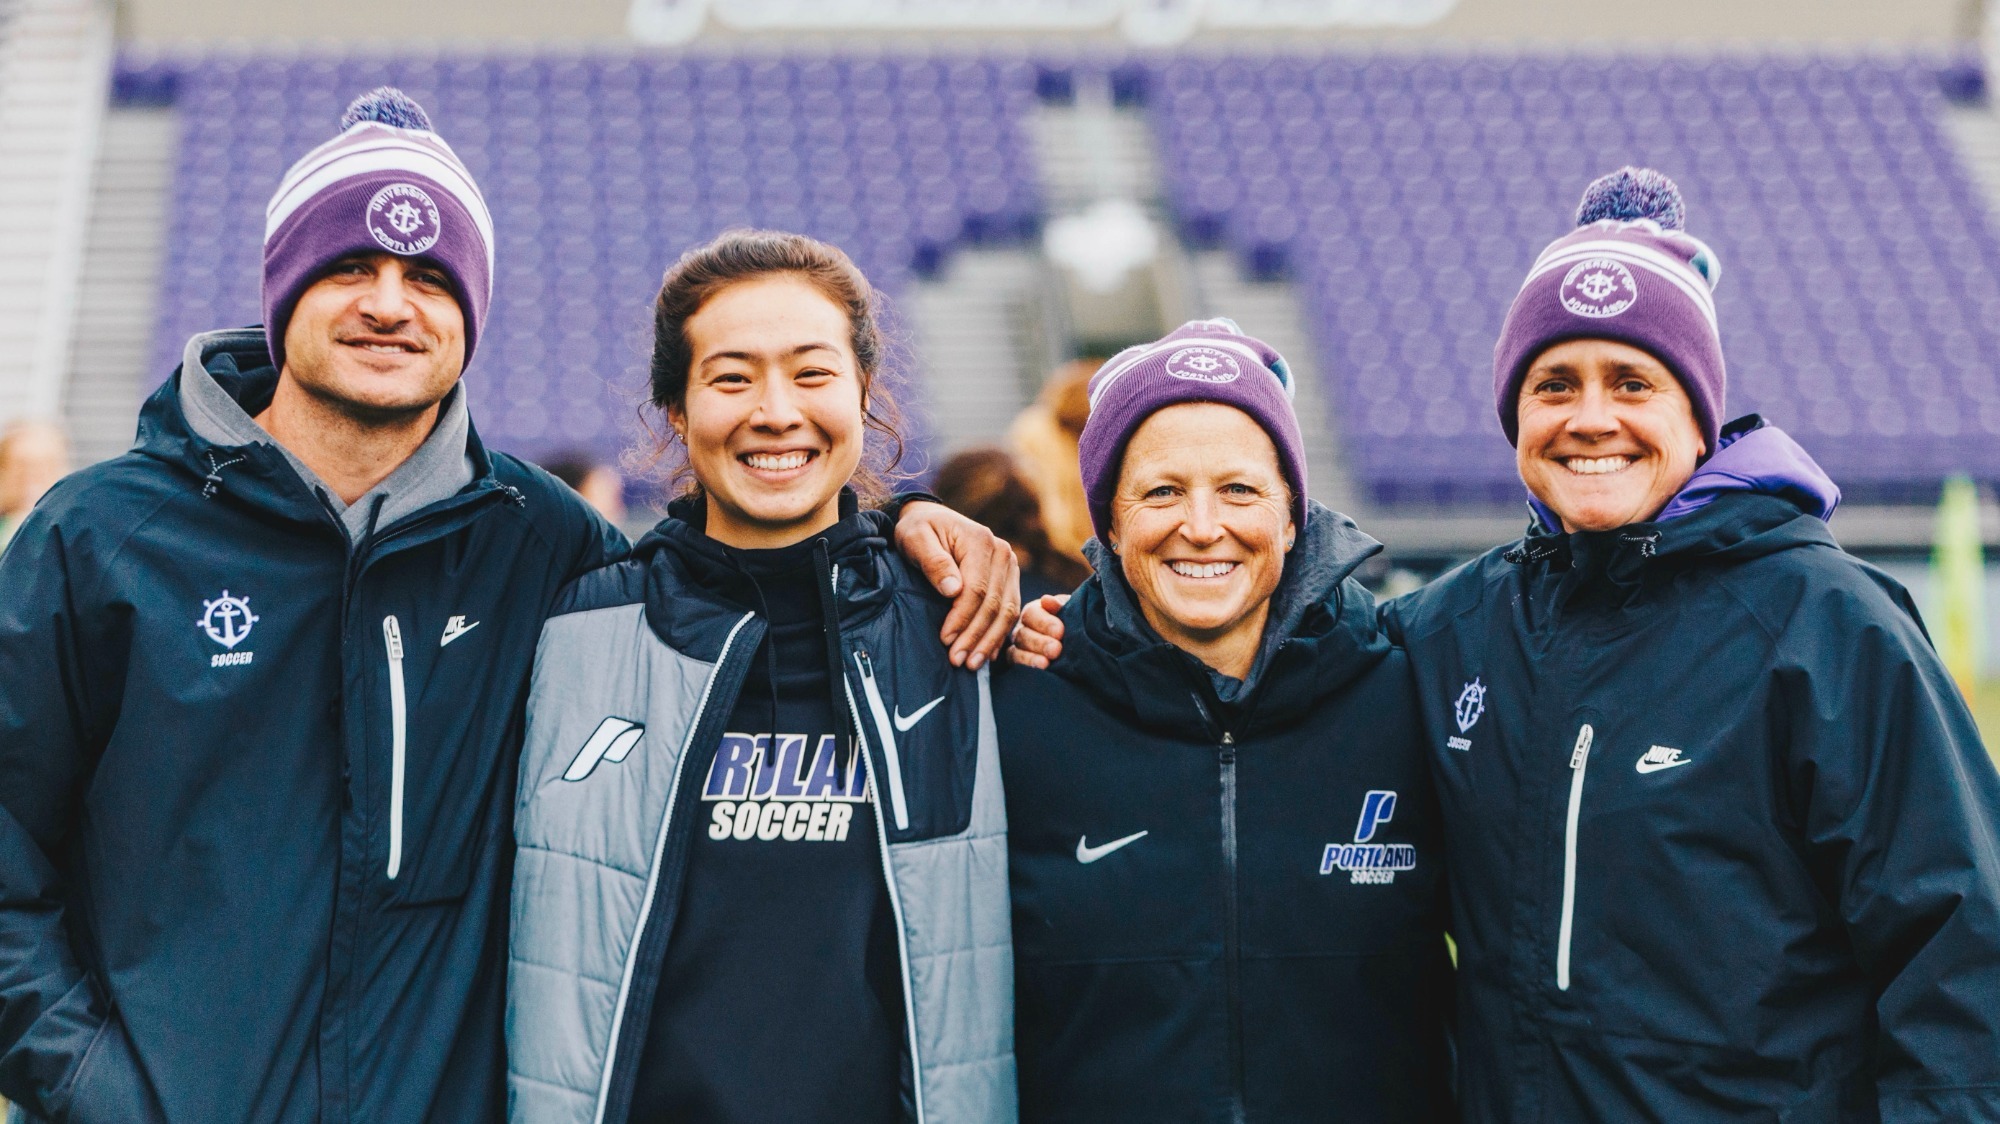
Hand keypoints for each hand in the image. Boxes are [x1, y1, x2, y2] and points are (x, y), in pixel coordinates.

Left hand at [893, 500, 1020, 669]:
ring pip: (1007, 611)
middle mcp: (1003, 553)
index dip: (962, 619)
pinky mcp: (1009, 579)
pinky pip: (1010, 611)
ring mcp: (1010, 567)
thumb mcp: (916, 538)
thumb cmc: (919, 529)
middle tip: (958, 661)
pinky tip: (988, 653)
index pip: (977, 590)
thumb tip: (953, 590)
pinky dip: (999, 634)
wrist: (930, 519)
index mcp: (981, 541)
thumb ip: (933, 562)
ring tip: (972, 664)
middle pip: (995, 604)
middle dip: (976, 636)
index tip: (945, 640)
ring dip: (990, 641)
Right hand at [1008, 593, 1068, 668]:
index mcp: (1034, 611)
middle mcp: (1022, 627)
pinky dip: (1027, 667)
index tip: (1060, 632)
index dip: (1044, 622)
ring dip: (1032, 658)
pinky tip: (1040, 671)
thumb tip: (1046, 600)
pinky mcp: (1018, 662)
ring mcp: (1019, 646)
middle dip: (1040, 643)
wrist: (1081, 641)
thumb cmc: (1075, 621)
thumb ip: (1060, 605)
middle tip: (1056, 650)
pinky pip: (1017, 664)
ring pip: (1017, 650)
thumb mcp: (1071, 610)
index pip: (1031, 613)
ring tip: (1046, 664)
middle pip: (1023, 633)